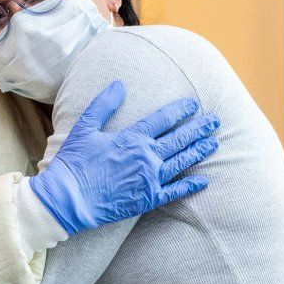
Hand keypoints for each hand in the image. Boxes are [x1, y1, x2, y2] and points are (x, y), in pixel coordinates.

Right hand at [29, 81, 218, 233]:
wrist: (68, 198)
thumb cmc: (74, 162)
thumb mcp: (84, 127)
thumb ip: (103, 104)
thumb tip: (119, 85)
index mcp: (132, 138)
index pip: (164, 119)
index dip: (181, 110)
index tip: (193, 104)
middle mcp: (147, 156)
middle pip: (180, 138)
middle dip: (199, 128)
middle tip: (215, 121)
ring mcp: (150, 178)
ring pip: (182, 161)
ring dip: (199, 151)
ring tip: (214, 143)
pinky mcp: (148, 199)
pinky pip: (175, 191)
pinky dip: (190, 186)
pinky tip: (203, 181)